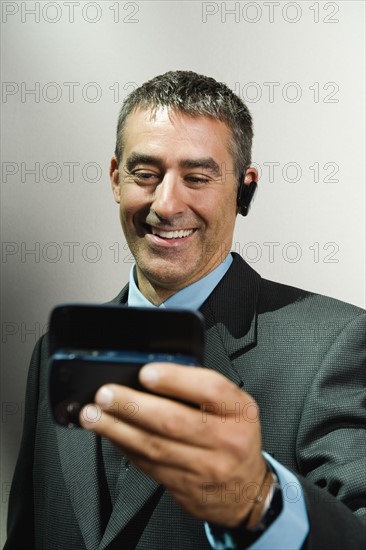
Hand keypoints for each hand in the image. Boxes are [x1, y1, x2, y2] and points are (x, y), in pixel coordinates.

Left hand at [80, 363, 269, 526]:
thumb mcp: (234, 407)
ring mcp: (204, 467)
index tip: (146, 373)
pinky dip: (124, 447)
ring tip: (94, 415)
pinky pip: (148, 465)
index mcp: (239, 412)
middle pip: (174, 421)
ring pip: (154, 446)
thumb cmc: (236, 439)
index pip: (210, 390)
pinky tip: (110, 435)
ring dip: (117, 429)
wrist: (246, 491)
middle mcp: (225, 440)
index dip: (175, 379)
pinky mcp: (183, 486)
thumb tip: (155, 373)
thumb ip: (203, 389)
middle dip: (133, 406)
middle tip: (106, 394)